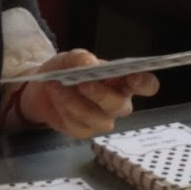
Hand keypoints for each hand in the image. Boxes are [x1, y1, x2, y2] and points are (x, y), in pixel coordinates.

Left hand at [12, 48, 159, 139]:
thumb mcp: (72, 58)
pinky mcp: (84, 131)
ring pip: (98, 119)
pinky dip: (64, 109)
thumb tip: (91, 64)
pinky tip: (56, 96)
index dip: (145, 83)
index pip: (147, 86)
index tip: (133, 77)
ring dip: (75, 102)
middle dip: (102, 95)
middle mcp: (118, 103)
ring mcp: (102, 120)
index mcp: (124, 82)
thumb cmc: (67, 70)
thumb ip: (83, 58)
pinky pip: (78, 125)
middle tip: (83, 83)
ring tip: (57, 86)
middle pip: (121, 106)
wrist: (43, 86)